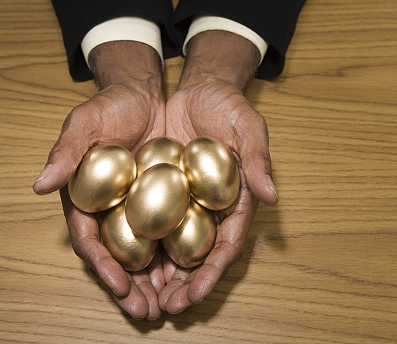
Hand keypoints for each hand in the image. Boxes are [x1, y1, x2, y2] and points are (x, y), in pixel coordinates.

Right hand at [33, 41, 164, 318]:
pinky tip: (192, 272)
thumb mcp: (85, 123)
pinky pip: (172, 231)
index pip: (90, 240)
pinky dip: (178, 254)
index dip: (103, 266)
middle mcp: (113, 210)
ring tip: (171, 304)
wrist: (143, 94)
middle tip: (148, 311)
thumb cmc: (109, 106)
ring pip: (146, 252)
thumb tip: (40, 185)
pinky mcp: (167, 199)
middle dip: (132, 287)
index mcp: (87, 199)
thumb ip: (65, 153)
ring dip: (156, 281)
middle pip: (119, 256)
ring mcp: (140, 207)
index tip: (120, 287)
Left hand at [161, 31, 278, 312]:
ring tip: (142, 298)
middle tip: (164, 307)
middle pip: (198, 255)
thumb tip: (271, 196)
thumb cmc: (229, 107)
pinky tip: (125, 262)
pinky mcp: (161, 189)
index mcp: (236, 200)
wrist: (199, 89)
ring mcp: (185, 201)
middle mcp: (210, 208)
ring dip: (159, 275)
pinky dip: (142, 244)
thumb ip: (258, 160)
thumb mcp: (248, 127)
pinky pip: (151, 220)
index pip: (228, 244)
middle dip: (184, 284)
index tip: (195, 295)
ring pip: (173, 246)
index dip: (213, 272)